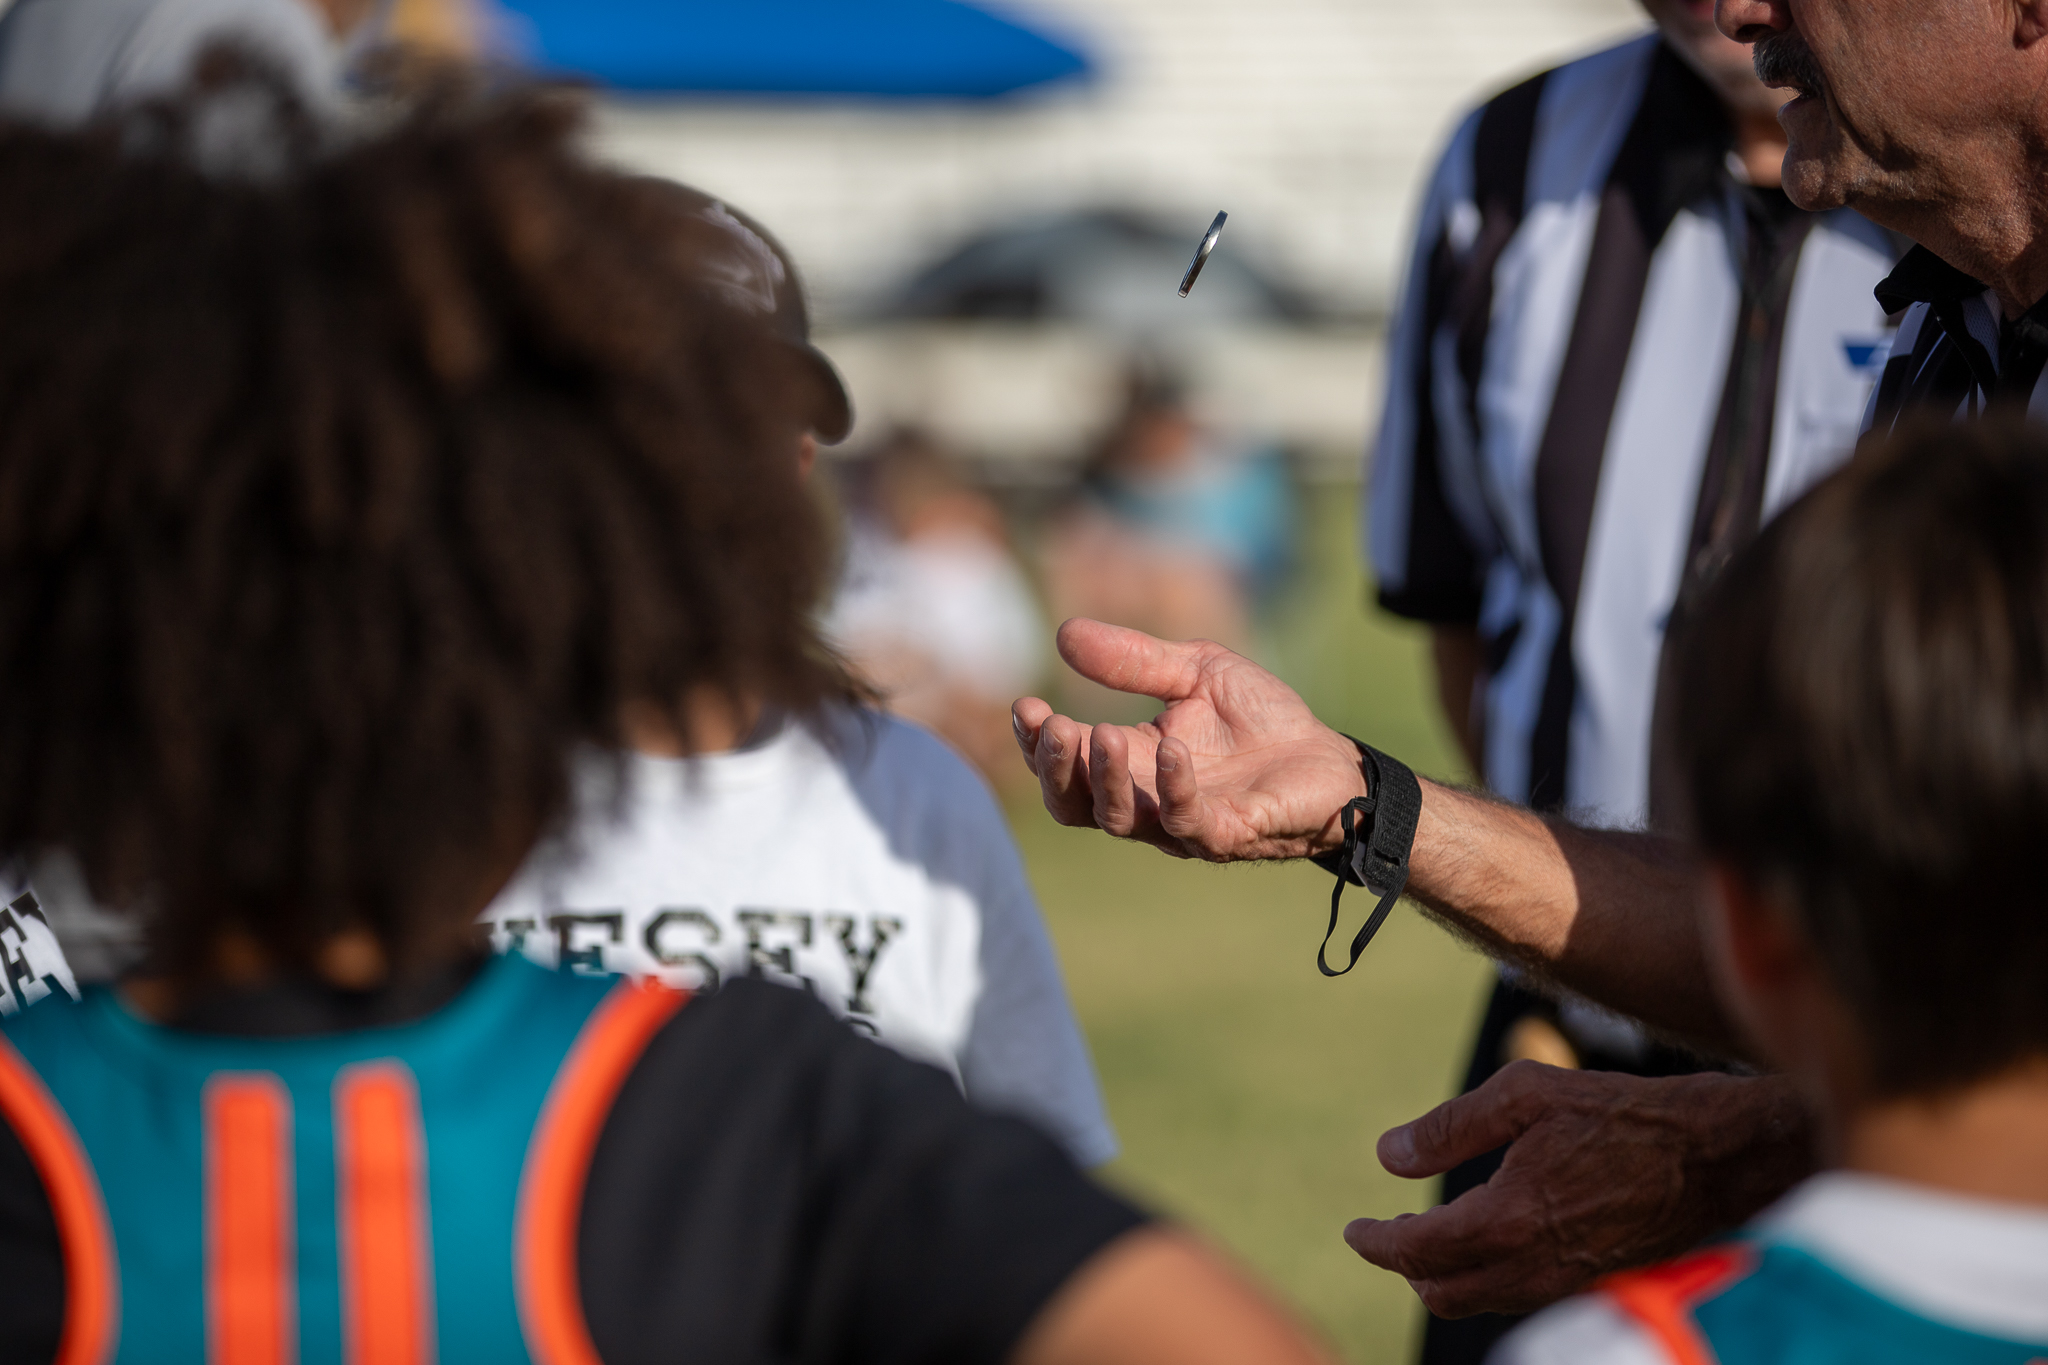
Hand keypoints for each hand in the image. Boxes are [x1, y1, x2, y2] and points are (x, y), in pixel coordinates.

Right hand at [1011, 620, 1367, 861]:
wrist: (1331, 760)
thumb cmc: (1262, 720)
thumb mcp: (1195, 671)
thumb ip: (1134, 659)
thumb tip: (1064, 633)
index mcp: (1131, 762)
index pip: (1066, 765)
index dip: (1037, 744)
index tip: (1025, 705)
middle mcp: (1145, 800)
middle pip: (1073, 804)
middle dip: (1053, 768)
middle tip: (1049, 726)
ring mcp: (1182, 823)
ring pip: (1118, 820)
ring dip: (1101, 778)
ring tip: (1098, 733)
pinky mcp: (1225, 833)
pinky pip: (1186, 821)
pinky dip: (1171, 787)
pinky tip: (1170, 747)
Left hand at [1342, 1063, 1813, 1317]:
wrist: (1719, 1155)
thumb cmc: (1624, 1113)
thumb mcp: (1526, 1095)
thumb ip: (1451, 1128)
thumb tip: (1390, 1156)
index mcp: (1508, 1219)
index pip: (1416, 1252)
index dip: (1376, 1243)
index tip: (1354, 1231)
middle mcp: (1534, 1265)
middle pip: (1444, 1293)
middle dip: (1407, 1268)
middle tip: (1388, 1235)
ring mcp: (1568, 1282)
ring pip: (1485, 1301)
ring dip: (1449, 1276)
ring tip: (1433, 1238)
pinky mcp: (1597, 1283)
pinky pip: (1525, 1295)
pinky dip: (1492, 1277)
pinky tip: (1495, 1238)